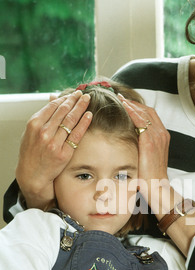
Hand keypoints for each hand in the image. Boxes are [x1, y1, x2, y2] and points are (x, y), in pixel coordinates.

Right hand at [16, 90, 91, 209]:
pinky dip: (84, 123)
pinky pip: (77, 135)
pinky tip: (89, 115)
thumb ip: (43, 116)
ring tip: (88, 100)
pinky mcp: (64, 153)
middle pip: (63, 111)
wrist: (32, 175)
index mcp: (34, 124)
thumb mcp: (31, 132)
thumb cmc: (32, 152)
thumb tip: (54, 98)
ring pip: (71, 121)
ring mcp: (54, 143)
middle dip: (75, 100)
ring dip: (81, 108)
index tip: (73, 94)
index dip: (65, 99)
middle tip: (83, 94)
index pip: (53, 106)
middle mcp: (44, 132)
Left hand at [120, 98, 169, 192]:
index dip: (138, 106)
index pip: (150, 114)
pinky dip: (131, 111)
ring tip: (118, 98)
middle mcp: (162, 134)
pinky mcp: (150, 142)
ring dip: (131, 104)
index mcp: (162, 136)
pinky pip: (140, 121)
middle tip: (120, 96)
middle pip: (147, 110)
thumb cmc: (151, 175)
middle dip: (133, 102)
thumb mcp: (148, 157)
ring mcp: (157, 137)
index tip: (126, 102)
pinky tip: (122, 106)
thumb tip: (130, 141)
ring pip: (143, 113)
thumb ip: (142, 146)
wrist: (157, 187)